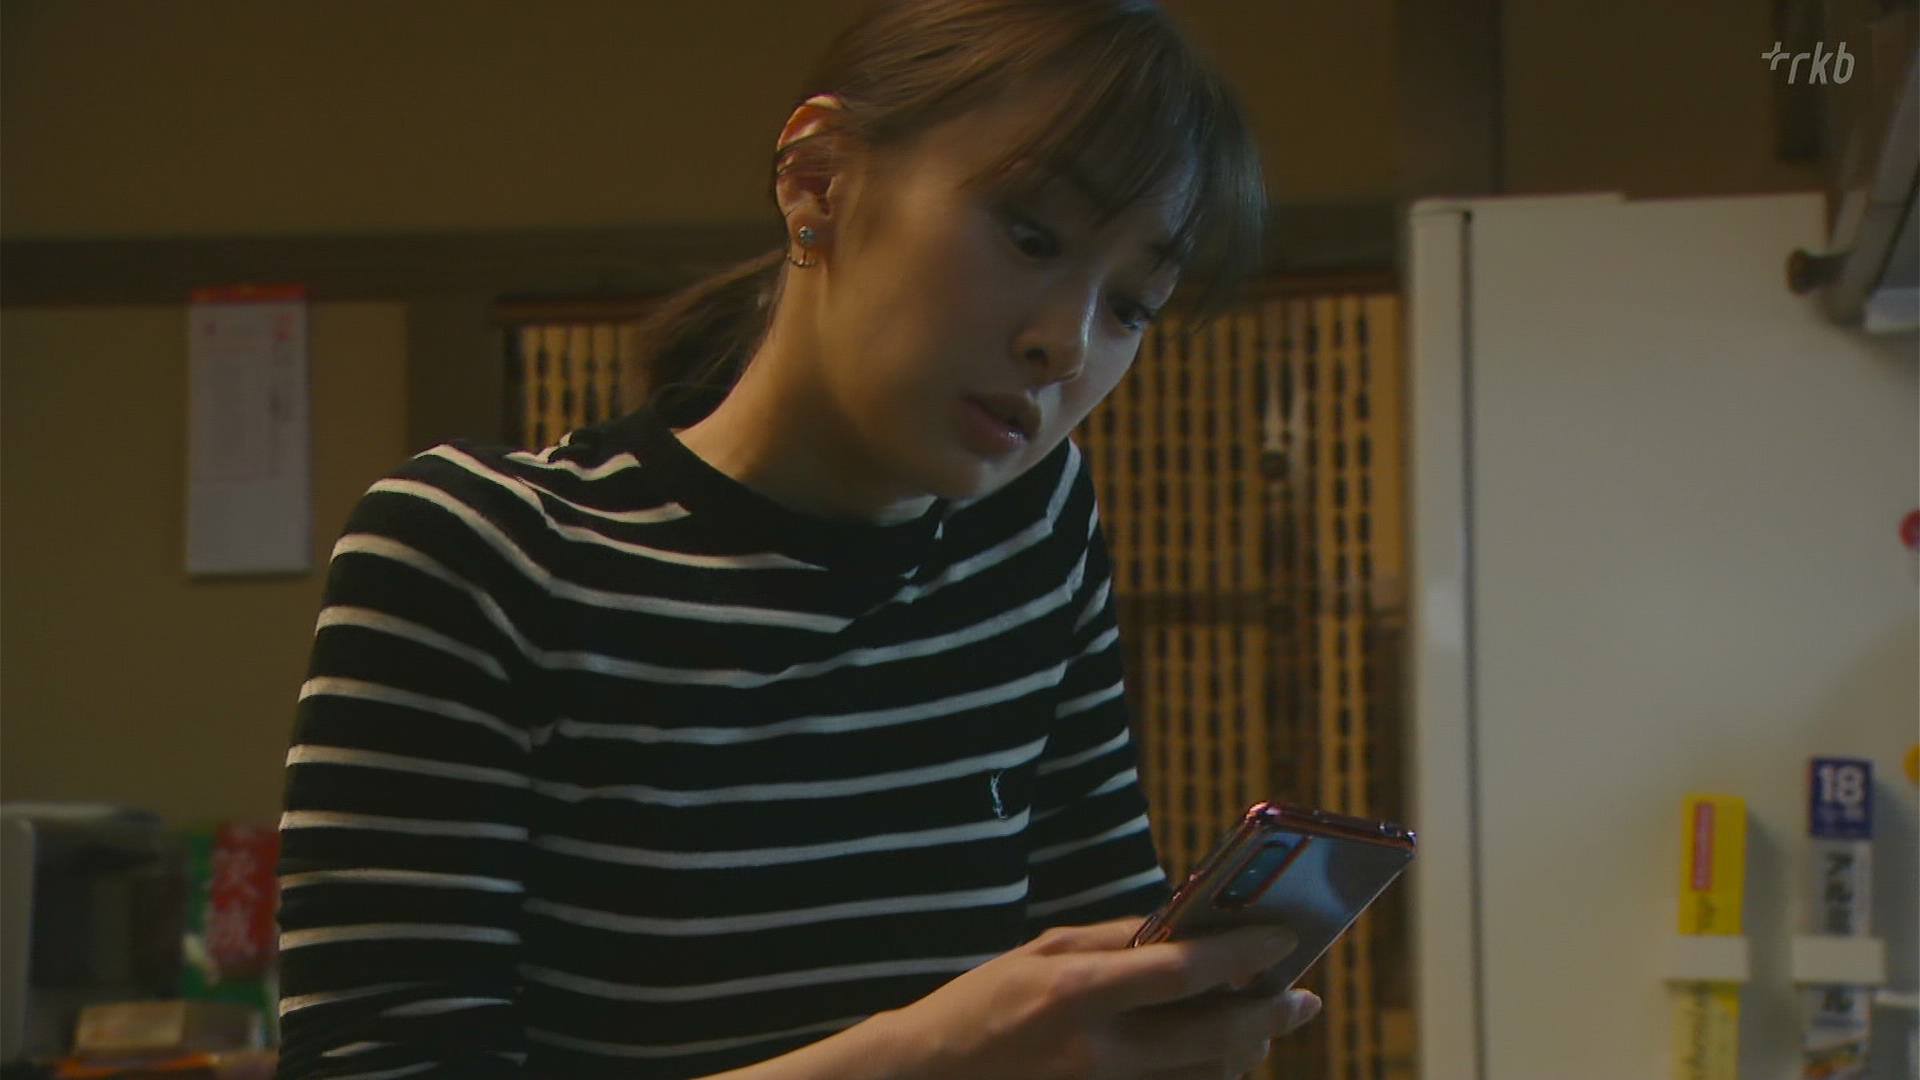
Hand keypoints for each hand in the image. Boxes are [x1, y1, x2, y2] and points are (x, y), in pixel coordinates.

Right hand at [882, 917, 1320, 1079]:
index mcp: (1077, 992)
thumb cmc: (982, 1003)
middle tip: (1303, 1000)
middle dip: (1268, 1016)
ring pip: (1203, 1079)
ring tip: (1262, 1028)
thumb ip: (1112, 940)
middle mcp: (1096, 1051)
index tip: (1280, 940)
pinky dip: (1206, 1078)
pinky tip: (1220, 1060)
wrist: (927, 1077)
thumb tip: (1177, 929)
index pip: (1181, 970)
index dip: (1240, 954)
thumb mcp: (1040, 950)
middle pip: (1211, 1037)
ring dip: (1245, 1052)